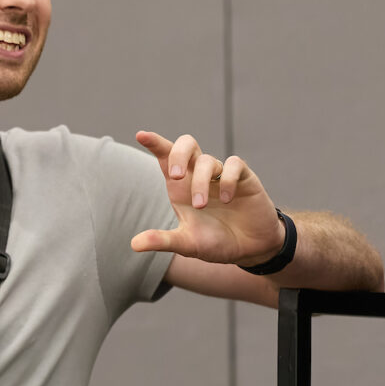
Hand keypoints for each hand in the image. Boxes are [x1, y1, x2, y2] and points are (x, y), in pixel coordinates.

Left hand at [130, 131, 286, 265]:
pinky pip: (234, 165)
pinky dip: (228, 180)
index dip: (155, 143)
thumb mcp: (187, 244)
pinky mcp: (244, 178)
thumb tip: (134, 245)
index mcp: (181, 187)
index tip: (141, 135)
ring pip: (207, 160)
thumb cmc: (216, 242)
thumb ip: (163, 241)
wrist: (250, 250)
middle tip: (176, 177)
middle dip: (177, 154)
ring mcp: (221, 175)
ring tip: (201, 206)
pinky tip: (227, 199)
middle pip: (186, 144)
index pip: (166, 157)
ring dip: (200, 182)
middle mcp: (199, 176)